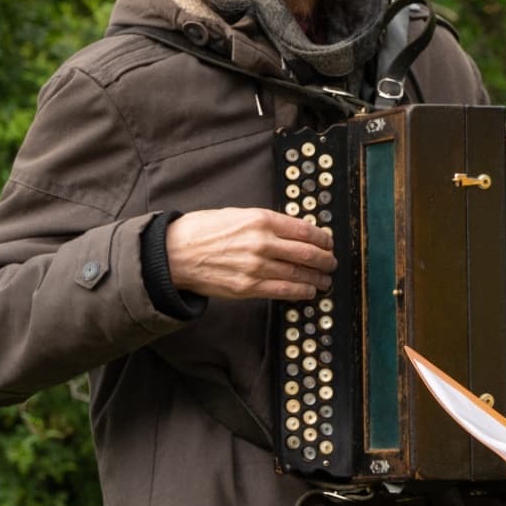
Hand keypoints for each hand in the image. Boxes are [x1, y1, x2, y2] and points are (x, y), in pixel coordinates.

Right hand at [164, 208, 336, 300]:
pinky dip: (301, 291)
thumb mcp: (238, 214)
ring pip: (299, 273)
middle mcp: (262, 242)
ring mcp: (256, 266)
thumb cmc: (203, 231)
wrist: (173, 253)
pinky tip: (309, 291)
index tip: (329, 243)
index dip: (323, 239)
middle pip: (307, 253)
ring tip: (325, 280)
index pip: (305, 230)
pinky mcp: (248, 287)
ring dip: (317, 278)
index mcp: (261, 220)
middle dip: (325, 260)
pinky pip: (283, 291)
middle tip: (332, 263)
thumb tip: (293, 231)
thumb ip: (267, 222)